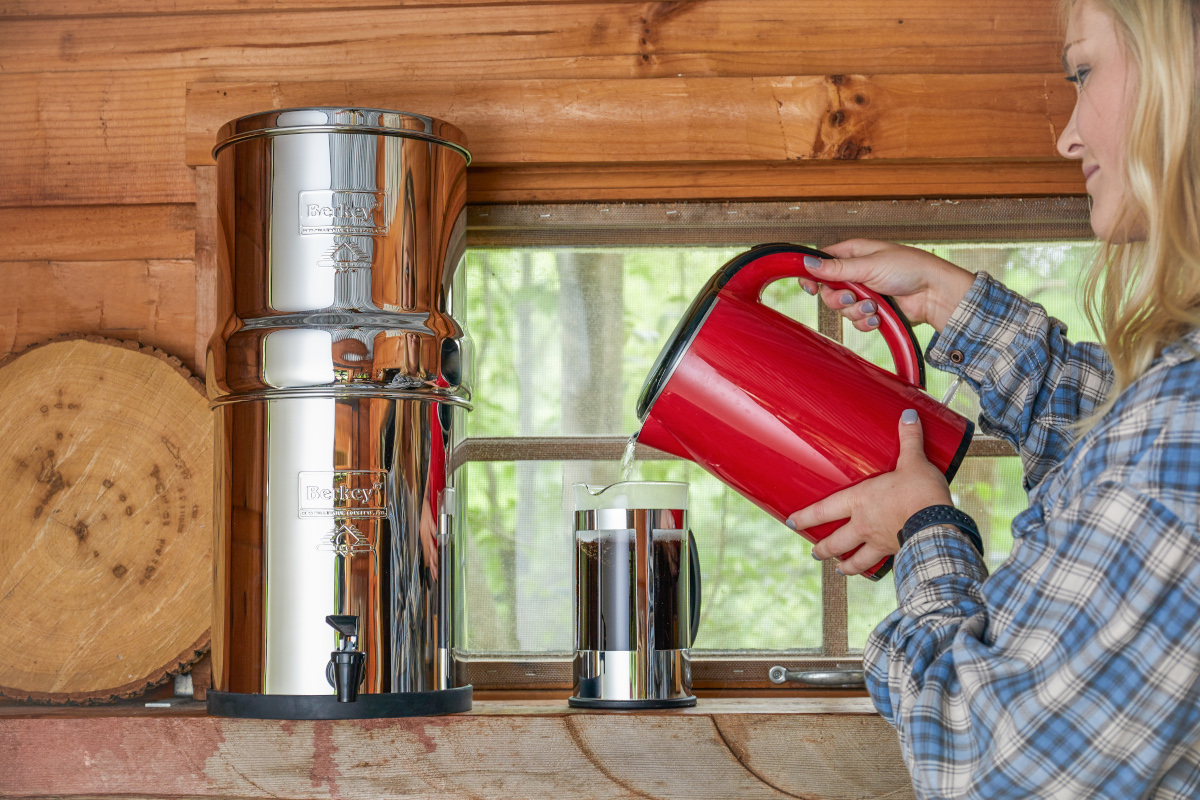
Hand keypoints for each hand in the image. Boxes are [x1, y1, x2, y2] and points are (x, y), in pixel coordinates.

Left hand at [787, 409, 953, 575]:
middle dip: (823, 548)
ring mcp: (878, 542)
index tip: (791, 522)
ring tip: (839, 568)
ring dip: (845, 565)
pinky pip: (880, 565)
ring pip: (855, 559)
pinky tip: (872, 573)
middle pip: (835, 541)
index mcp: (860, 501)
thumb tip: (909, 415)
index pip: (824, 510)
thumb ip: (909, 440)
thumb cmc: (921, 493)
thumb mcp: (914, 462)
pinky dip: (872, 569)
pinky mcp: (896, 552)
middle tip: (814, 552)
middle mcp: (864, 524)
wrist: (939, 526)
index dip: (806, 516)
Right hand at [799, 240, 974, 333]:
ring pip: (842, 309)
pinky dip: (866, 322)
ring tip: (874, 306)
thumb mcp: (870, 265)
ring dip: (857, 311)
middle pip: (828, 290)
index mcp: (854, 254)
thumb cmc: (910, 268)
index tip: (810, 288)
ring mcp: (864, 293)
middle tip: (852, 297)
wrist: (934, 294)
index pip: (822, 263)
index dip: (812, 275)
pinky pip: (856, 321)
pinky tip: (879, 317)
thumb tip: (808, 262)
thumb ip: (837, 268)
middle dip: (839, 299)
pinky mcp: (873, 311)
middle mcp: (856, 273)